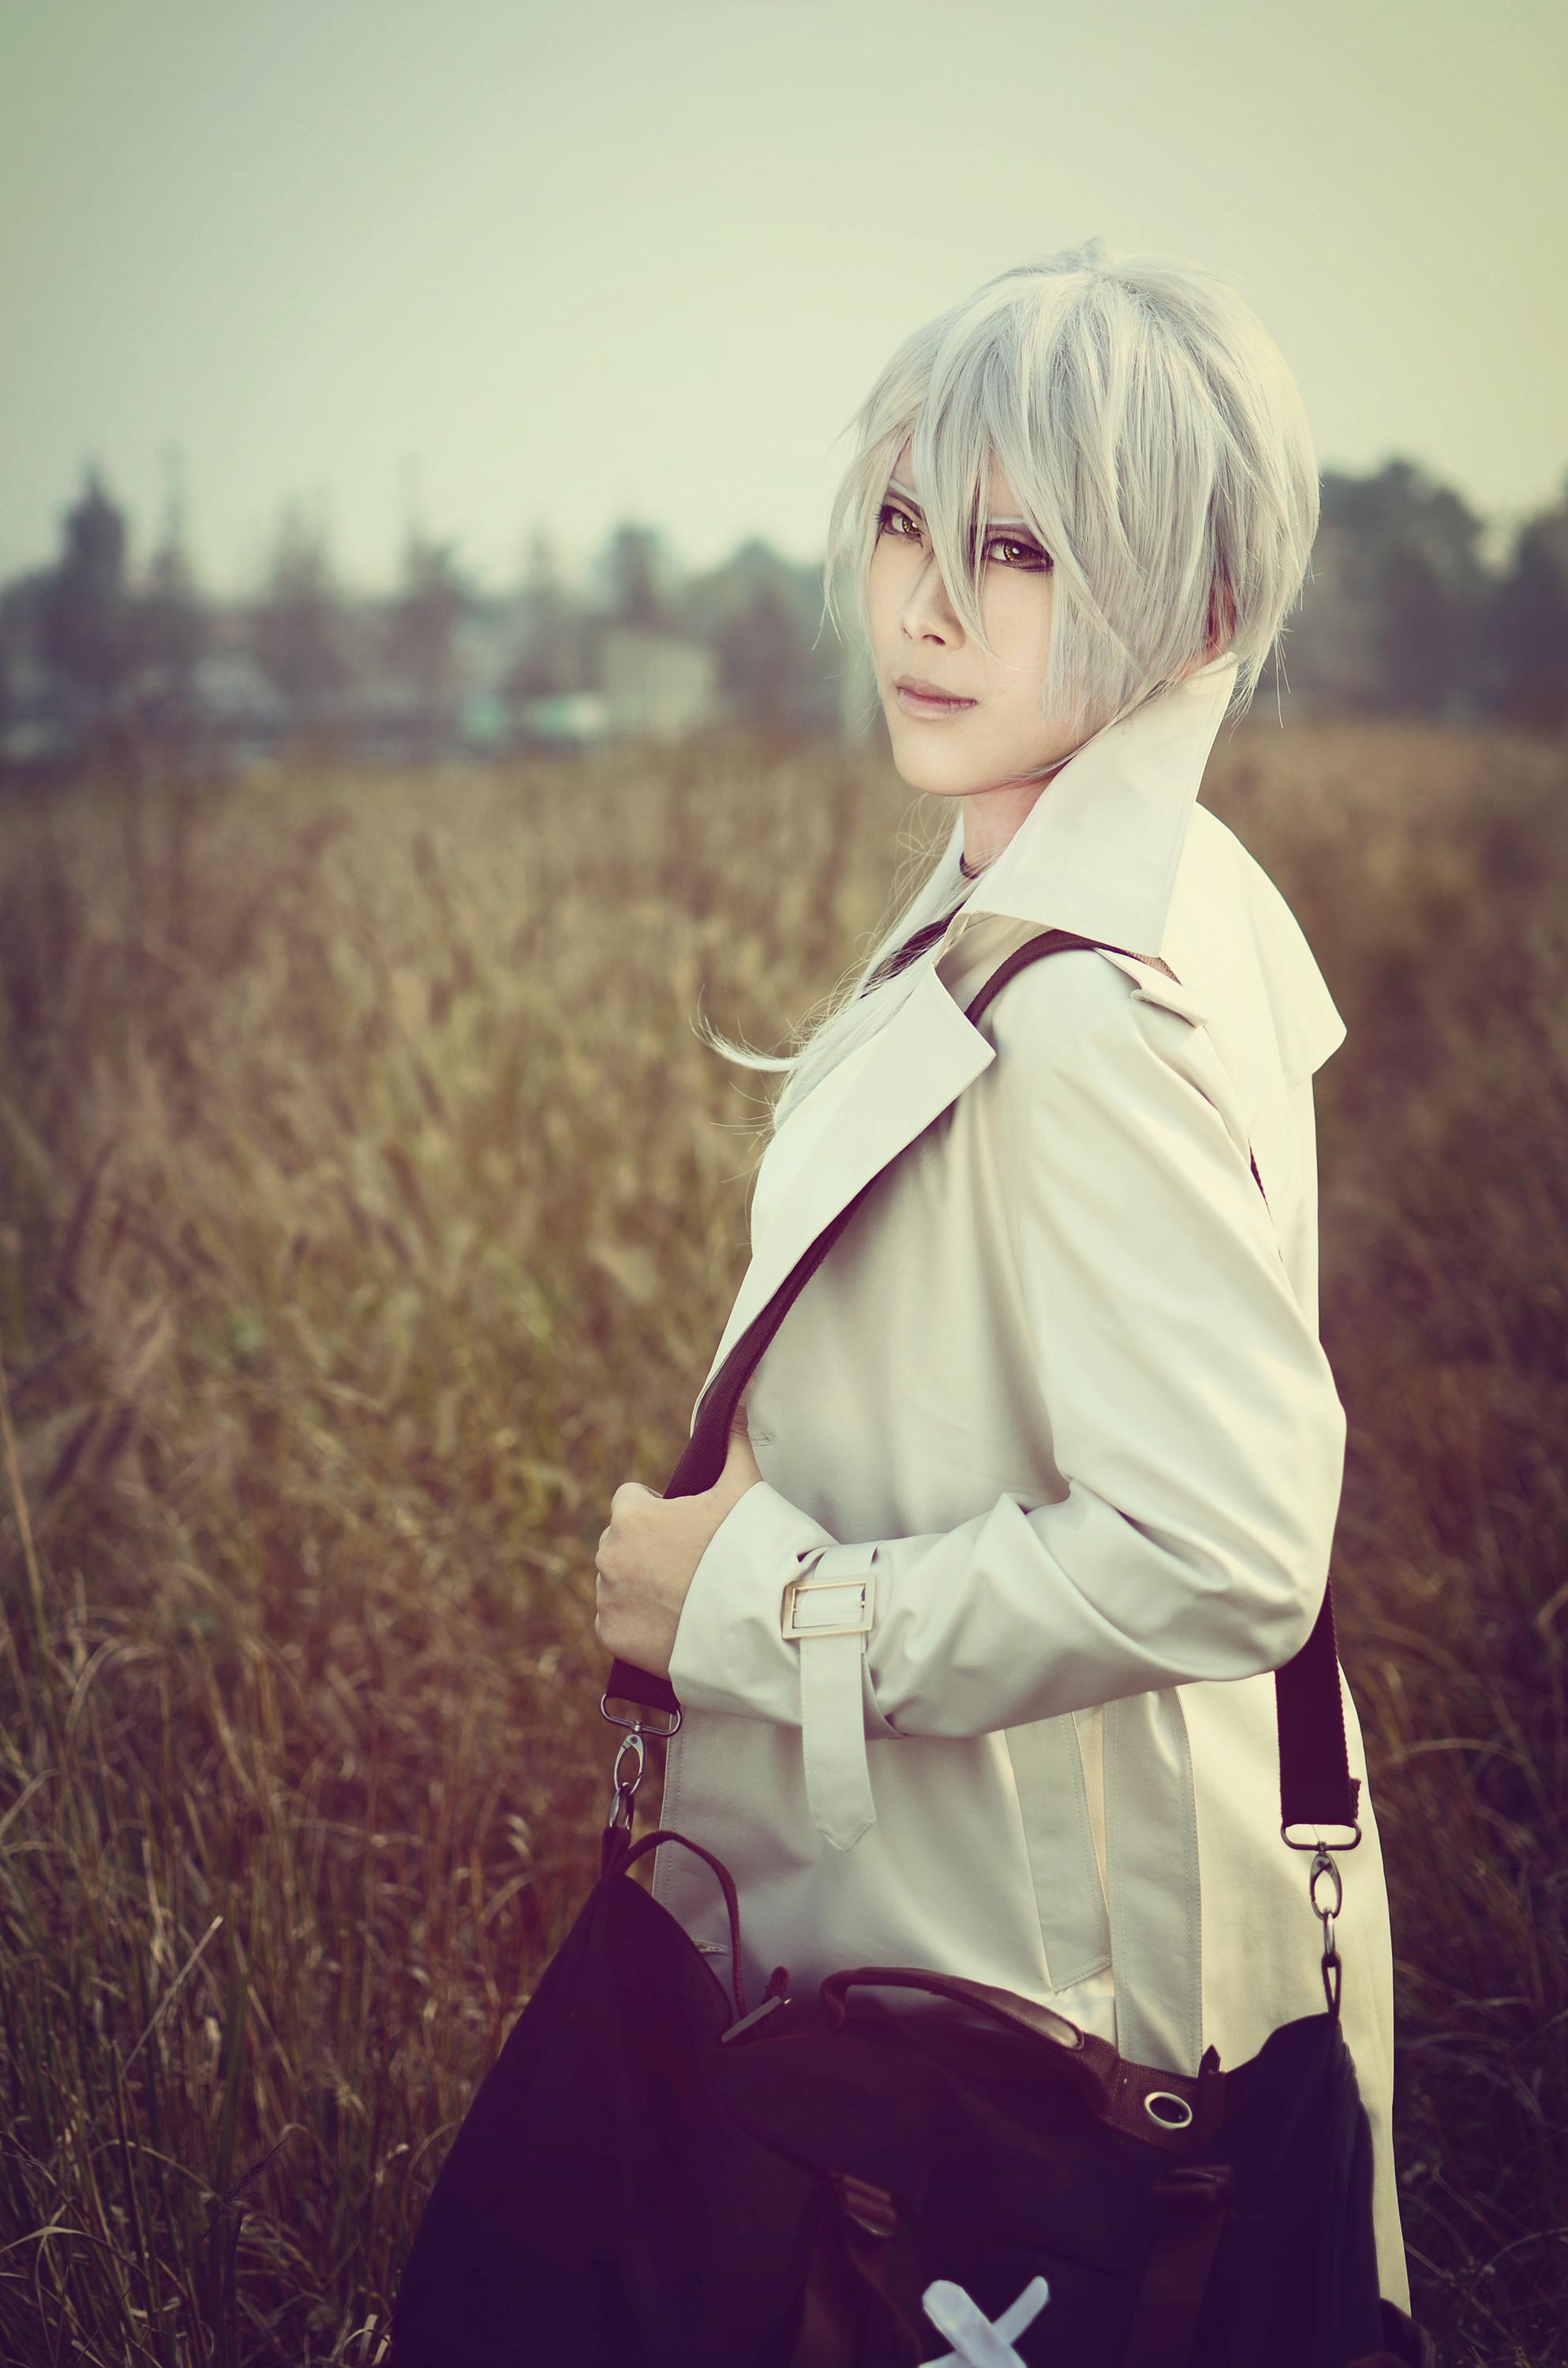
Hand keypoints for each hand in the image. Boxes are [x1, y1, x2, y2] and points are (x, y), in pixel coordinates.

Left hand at [594, 1399, 763, 1679]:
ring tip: (685, 1596)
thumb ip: (734, 1439)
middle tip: (691, 1565)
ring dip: (640, 1586)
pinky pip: (615, 1623)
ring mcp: (608, 1599)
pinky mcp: (613, 1637)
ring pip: (617, 1583)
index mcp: (632, 1514)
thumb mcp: (745, 1487)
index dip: (660, 1512)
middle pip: (622, 1543)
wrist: (761, 1622)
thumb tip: (738, 1396)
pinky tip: (673, 1622)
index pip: (630, 1501)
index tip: (687, 1529)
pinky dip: (637, 1624)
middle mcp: (609, 1554)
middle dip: (648, 1550)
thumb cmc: (752, 1549)